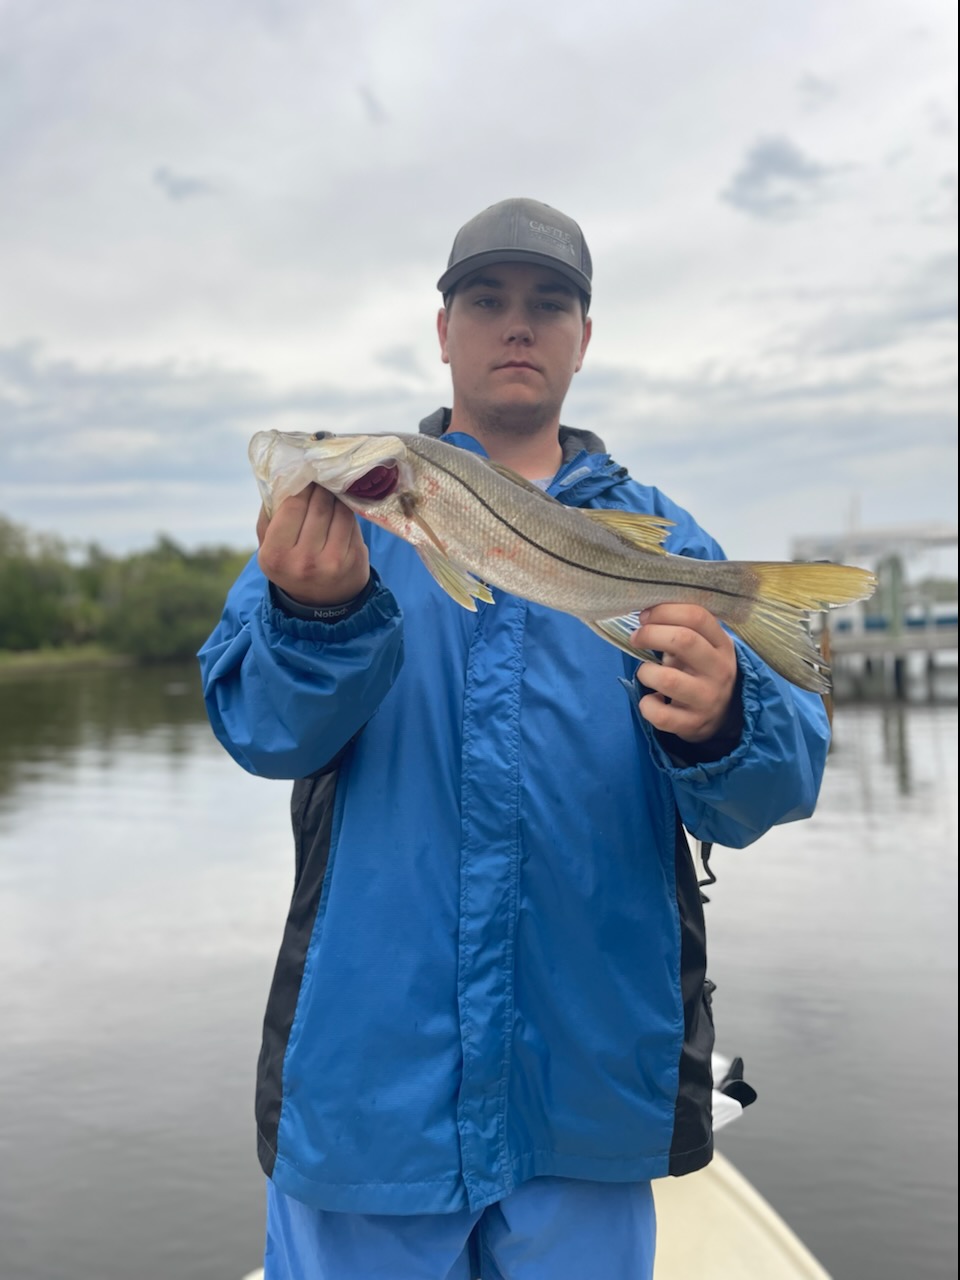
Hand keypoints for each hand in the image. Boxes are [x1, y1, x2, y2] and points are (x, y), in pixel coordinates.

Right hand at [256, 484, 369, 606]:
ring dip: (336, 496)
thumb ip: (270, 514)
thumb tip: (282, 477)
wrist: (322, 601)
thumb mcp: (269, 545)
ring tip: (332, 490)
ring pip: (338, 511)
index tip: (306, 475)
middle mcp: (303, 561)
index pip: (292, 506)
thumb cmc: (291, 562)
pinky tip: (343, 507)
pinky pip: (352, 522)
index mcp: (275, 555)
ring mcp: (331, 562)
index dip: (301, 486)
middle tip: (322, 478)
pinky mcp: (353, 560)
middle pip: (317, 506)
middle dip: (321, 488)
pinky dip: (348, 511)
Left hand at [630, 604, 737, 743]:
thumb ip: (683, 630)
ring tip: (645, 672)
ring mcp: (707, 699)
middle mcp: (719, 670)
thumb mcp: (704, 648)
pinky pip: (661, 715)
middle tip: (635, 638)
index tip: (645, 616)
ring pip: (668, 679)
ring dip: (646, 672)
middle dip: (651, 634)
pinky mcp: (693, 724)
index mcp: (722, 645)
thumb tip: (645, 615)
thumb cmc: (702, 672)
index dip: (665, 611)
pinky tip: (651, 700)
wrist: (724, 716)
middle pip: (683, 641)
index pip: (697, 616)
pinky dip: (647, 705)